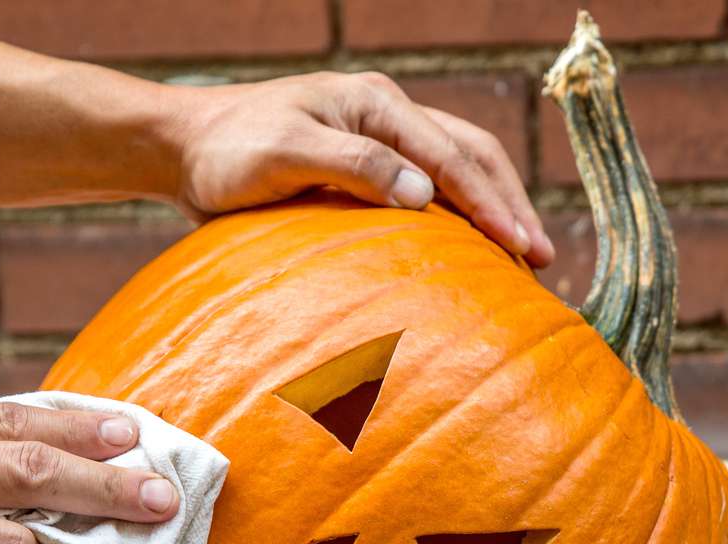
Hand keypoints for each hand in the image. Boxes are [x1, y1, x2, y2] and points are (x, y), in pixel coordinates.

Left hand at [167, 72, 553, 267]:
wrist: (185, 150)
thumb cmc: (229, 152)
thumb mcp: (285, 153)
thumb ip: (354, 165)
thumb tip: (425, 195)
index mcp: (376, 103)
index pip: (451, 155)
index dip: (491, 203)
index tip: (522, 246)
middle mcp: (386, 114)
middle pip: (471, 154)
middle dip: (509, 203)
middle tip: (541, 257)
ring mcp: (379, 138)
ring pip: (457, 167)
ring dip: (493, 207)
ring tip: (524, 254)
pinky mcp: (366, 167)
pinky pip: (429, 186)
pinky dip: (459, 214)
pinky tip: (472, 249)